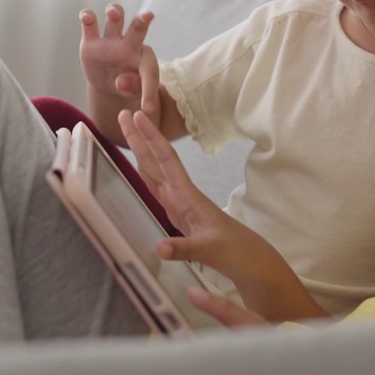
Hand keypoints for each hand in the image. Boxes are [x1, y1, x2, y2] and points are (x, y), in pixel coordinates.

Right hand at [80, 5, 159, 113]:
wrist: (109, 82)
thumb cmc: (128, 84)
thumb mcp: (133, 91)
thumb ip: (132, 88)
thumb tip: (120, 80)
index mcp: (144, 58)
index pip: (149, 70)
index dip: (149, 90)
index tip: (148, 108)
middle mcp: (129, 44)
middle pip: (137, 28)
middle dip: (142, 20)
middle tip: (148, 15)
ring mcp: (110, 40)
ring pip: (115, 20)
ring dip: (115, 13)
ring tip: (113, 13)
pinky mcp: (90, 41)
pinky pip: (90, 26)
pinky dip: (87, 18)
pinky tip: (86, 17)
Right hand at [118, 109, 328, 323]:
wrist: (250, 260)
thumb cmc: (234, 252)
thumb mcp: (208, 250)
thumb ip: (183, 249)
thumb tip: (159, 248)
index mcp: (187, 197)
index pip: (166, 161)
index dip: (151, 139)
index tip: (138, 117)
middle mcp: (182, 196)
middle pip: (157, 161)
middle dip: (140, 138)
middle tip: (125, 114)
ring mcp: (180, 204)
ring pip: (156, 172)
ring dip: (141, 152)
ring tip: (128, 131)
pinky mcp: (179, 215)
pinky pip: (158, 190)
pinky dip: (146, 175)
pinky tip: (140, 169)